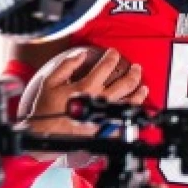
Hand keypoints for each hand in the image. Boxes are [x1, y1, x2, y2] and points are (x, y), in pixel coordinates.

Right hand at [23, 47, 146, 138]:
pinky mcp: (104, 128)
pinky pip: (123, 119)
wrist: (44, 134)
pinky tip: (134, 108)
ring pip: (129, 102)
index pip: (106, 66)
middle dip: (134, 73)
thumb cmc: (46, 110)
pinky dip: (131, 113)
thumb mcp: (50, 82)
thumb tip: (81, 55)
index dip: (112, 56)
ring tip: (143, 87)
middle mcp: (99, 100)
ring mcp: (104, 115)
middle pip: (125, 83)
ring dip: (139, 93)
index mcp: (86, 87)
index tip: (114, 53)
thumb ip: (67, 66)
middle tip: (136, 67)